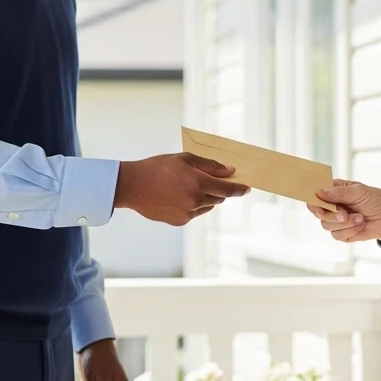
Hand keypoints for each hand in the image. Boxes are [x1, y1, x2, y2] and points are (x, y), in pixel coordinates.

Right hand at [114, 153, 249, 225]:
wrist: (133, 186)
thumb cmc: (157, 168)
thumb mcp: (184, 159)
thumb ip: (209, 165)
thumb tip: (229, 171)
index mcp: (198, 183)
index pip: (227, 189)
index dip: (239, 189)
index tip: (247, 188)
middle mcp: (195, 200)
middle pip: (219, 198)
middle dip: (219, 189)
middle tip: (210, 180)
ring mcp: (187, 213)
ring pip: (207, 206)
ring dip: (205, 197)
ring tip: (187, 186)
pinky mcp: (180, 221)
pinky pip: (194, 213)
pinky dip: (193, 205)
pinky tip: (177, 196)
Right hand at [306, 180, 380, 242]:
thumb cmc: (375, 199)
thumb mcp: (358, 191)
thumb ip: (338, 192)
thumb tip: (319, 192)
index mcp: (333, 192)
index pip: (315, 196)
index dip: (313, 202)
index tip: (319, 207)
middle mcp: (332, 206)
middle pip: (318, 213)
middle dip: (331, 214)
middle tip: (344, 213)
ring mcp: (336, 221)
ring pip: (326, 225)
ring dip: (344, 223)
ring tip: (360, 218)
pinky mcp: (342, 233)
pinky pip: (337, 235)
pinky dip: (350, 230)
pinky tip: (361, 224)